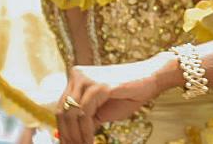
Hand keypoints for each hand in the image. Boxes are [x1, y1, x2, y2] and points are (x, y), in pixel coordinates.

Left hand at [54, 54, 177, 143]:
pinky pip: (85, 114)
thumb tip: (72, 137)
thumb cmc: (128, 94)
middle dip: (67, 135)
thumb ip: (86, 119)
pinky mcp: (98, 86)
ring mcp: (87, 78)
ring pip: (72, 113)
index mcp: (76, 78)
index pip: (62, 107)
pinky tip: (90, 141)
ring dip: (76, 136)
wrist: (151, 80)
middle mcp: (77, 75)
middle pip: (63, 110)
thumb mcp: (102, 111)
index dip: (62, 129)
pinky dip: (86, 131)